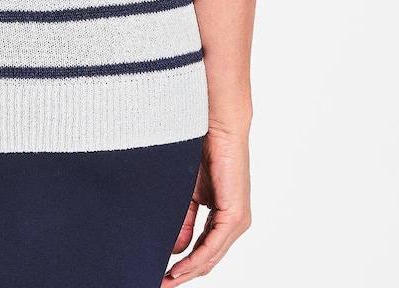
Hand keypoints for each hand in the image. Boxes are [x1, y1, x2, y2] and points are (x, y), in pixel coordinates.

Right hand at [162, 123, 251, 282]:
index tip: (162, 274)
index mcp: (223, 217)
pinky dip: (197, 258)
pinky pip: (214, 244)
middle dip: (184, 274)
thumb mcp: (187, 194)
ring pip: (211, 256)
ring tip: (167, 279)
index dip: (184, 266)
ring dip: (188, 270)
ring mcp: (237, 219)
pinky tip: (181, 267)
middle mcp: (233, 222)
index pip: (203, 250)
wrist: (216, 126)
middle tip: (161, 283)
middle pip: (208, 259)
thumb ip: (183, 222)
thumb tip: (175, 251)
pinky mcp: (235, 214)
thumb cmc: (203, 151)